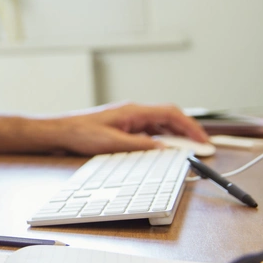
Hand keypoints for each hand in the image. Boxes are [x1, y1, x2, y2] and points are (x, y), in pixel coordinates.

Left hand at [53, 102, 209, 155]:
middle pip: (169, 118)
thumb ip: (140, 145)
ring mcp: (129, 119)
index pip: (171, 113)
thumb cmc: (80, 133)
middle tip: (201, 148)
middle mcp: (134, 112)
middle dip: (188, 132)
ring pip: (161, 125)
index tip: (202, 140)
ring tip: (188, 151)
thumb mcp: (112, 143)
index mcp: (133, 111)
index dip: (190, 126)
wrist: (60, 132)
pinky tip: (165, 151)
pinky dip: (162, 139)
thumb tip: (164, 149)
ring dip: (176, 136)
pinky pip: (149, 131)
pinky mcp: (124, 127)